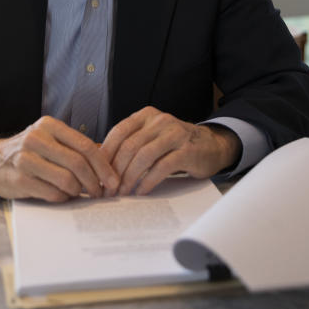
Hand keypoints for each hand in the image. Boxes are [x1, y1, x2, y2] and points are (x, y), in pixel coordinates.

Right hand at [0, 116, 119, 201]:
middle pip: (78, 163)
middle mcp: (36, 138)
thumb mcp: (50, 141)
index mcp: (49, 126)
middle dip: (95, 182)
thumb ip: (76, 148)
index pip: (85, 145)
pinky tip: (65, 196)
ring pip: (67, 180)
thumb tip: (110, 163)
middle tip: (101, 193)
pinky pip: (52, 193)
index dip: (103, 165)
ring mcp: (26, 159)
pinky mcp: (19, 180)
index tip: (114, 180)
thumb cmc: (29, 152)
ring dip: (80, 191)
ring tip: (82, 194)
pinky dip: (64, 197)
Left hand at [101, 107, 241, 195]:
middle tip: (108, 189)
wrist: (211, 145)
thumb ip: (130, 144)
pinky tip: (141, 192)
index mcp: (146, 115)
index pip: (119, 131)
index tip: (97, 173)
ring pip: (144, 156)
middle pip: (129, 145)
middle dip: (115, 170)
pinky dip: (148, 181)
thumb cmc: (175, 144)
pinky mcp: (187, 151)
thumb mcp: (151, 137)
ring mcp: (175, 134)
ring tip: (122, 193)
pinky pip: (161, 167)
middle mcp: (160, 121)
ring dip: (129, 178)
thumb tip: (99, 163)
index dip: (106, 153)